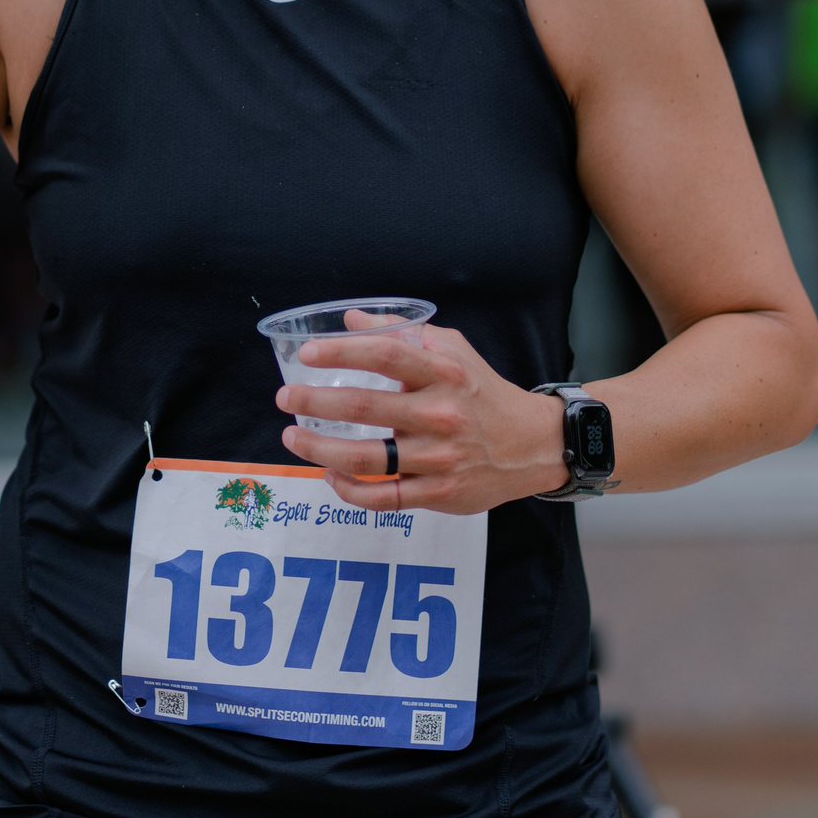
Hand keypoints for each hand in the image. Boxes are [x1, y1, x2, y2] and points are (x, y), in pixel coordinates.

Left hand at [276, 325, 566, 515]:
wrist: (531, 444)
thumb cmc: (482, 392)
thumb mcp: (451, 351)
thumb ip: (401, 334)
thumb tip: (349, 320)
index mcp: (443, 373)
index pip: (386, 354)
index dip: (342, 351)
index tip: (308, 355)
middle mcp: (439, 414)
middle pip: (364, 406)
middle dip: (314, 400)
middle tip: (286, 398)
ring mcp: (437, 458)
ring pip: (365, 458)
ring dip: (319, 448)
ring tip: (293, 437)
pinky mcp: (438, 494)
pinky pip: (382, 498)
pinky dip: (349, 490)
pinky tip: (330, 475)